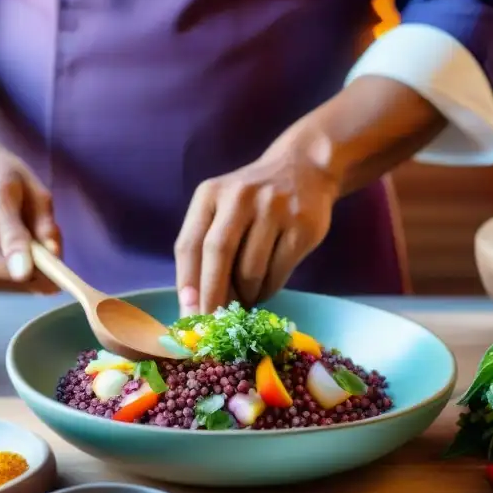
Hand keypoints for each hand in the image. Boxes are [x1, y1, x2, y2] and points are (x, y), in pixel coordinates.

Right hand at [0, 127, 60, 291]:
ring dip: (16, 277)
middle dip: (30, 276)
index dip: (27, 267)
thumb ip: (42, 220)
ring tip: (30, 256)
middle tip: (54, 272)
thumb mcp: (29, 186)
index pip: (0, 249)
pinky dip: (0, 274)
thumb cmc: (0, 172)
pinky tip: (6, 254)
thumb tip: (54, 255)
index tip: (53, 283)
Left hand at [174, 127, 340, 314]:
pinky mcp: (302, 226)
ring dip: (245, 295)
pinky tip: (264, 288)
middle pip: (217, 254)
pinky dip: (268, 290)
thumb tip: (196, 304)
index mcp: (210, 194)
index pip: (189, 244)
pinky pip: (279, 272)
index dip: (187, 282)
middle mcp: (240, 197)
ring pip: (251, 269)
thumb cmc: (252, 199)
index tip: (186, 313)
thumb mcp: (222, 207)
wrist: (305, 167)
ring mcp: (274, 210)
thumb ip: (205, 246)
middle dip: (212, 295)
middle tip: (211, 324)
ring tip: (244, 300)